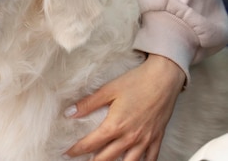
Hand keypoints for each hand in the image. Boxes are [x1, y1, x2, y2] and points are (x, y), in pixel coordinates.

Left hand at [64, 54, 185, 160]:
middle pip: (107, 158)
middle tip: (83, 160)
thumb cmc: (137, 82)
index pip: (91, 144)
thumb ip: (88, 104)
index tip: (68, 152)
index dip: (77, 150)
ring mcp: (145, 140)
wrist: (164, 79)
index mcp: (115, 125)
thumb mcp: (108, 90)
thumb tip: (70, 113)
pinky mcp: (157, 138)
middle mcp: (130, 137)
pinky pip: (150, 159)